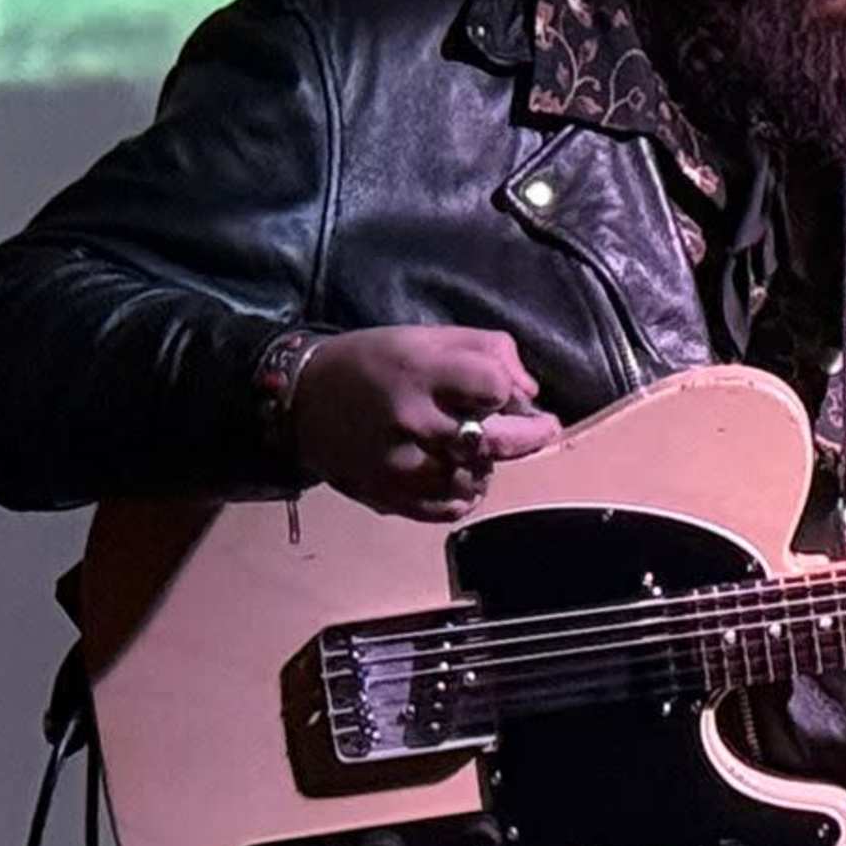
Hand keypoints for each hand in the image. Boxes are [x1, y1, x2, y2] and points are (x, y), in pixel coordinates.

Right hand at [287, 325, 563, 519]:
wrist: (301, 399)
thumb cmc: (374, 361)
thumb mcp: (427, 337)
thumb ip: (487, 351)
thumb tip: (530, 391)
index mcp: (422, 373)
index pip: (495, 387)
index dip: (510, 389)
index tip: (510, 391)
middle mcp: (413, 421)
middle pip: (495, 441)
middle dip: (529, 435)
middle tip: (543, 428)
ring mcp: (400, 465)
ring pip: (475, 479)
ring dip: (488, 465)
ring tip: (478, 449)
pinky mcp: (388, 497)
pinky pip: (447, 509)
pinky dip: (463, 495)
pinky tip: (458, 476)